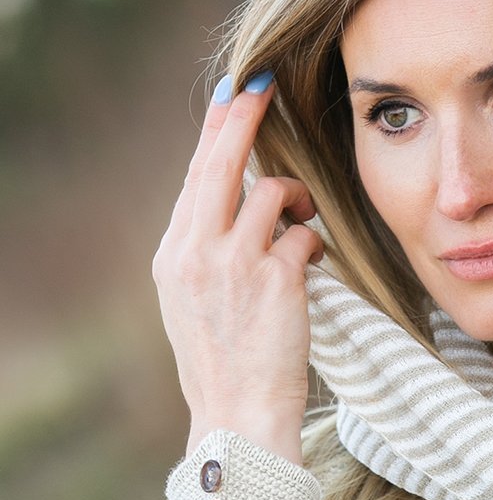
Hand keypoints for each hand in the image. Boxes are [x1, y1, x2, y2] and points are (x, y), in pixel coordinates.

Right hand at [152, 71, 323, 462]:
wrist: (238, 415)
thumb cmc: (224, 364)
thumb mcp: (193, 301)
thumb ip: (207, 250)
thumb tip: (234, 202)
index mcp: (174, 254)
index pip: (195, 176)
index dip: (216, 131)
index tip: (231, 94)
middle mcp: (198, 251)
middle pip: (223, 162)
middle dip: (246, 116)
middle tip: (264, 84)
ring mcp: (236, 264)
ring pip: (272, 193)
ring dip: (296, 201)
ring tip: (301, 221)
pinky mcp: (278, 279)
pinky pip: (305, 234)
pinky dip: (312, 241)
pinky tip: (311, 264)